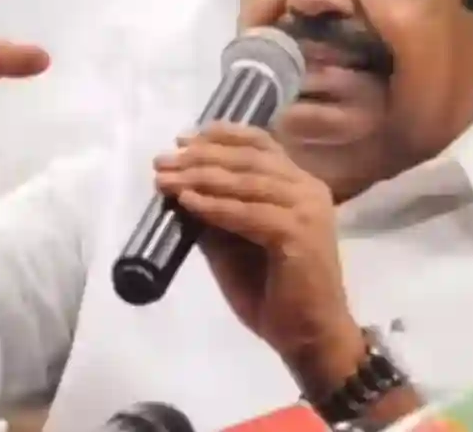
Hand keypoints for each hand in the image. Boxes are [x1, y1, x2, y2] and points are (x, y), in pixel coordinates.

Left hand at [153, 123, 364, 391]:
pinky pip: (248, 213)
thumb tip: (178, 190)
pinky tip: (188, 203)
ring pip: (247, 181)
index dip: (221, 136)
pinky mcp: (300, 233)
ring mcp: (307, 209)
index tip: (183, 138)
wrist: (309, 336)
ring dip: (201, 177)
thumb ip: (215, 214)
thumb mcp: (233, 245)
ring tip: (166, 179)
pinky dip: (215, 206)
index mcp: (298, 185)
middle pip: (248, 158)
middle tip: (163, 160)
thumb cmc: (274, 294)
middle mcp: (307, 188)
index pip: (260, 144)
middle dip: (200, 157)